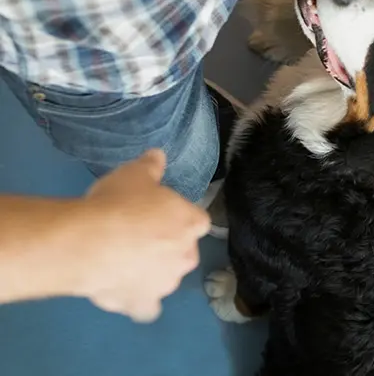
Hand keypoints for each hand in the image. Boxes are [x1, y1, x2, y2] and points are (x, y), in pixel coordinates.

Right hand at [73, 150, 209, 321]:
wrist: (89, 243)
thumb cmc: (119, 203)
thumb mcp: (136, 173)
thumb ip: (151, 165)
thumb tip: (158, 156)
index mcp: (192, 223)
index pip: (196, 220)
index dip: (177, 217)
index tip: (158, 214)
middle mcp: (186, 256)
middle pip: (183, 251)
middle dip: (168, 246)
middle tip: (140, 236)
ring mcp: (165, 284)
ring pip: (166, 278)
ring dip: (153, 272)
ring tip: (125, 261)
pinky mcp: (141, 304)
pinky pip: (147, 307)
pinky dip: (139, 301)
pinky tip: (126, 292)